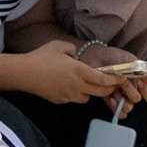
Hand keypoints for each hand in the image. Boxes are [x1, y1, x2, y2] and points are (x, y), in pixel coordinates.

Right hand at [13, 41, 146, 109]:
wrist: (24, 73)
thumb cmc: (41, 56)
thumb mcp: (59, 45)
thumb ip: (72, 48)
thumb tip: (76, 54)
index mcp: (79, 71)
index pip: (103, 79)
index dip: (115, 80)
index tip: (122, 78)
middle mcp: (77, 85)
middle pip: (100, 92)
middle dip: (108, 89)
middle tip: (111, 83)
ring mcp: (69, 95)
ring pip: (87, 98)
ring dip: (90, 92)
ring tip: (85, 84)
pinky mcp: (60, 101)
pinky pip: (73, 99)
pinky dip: (75, 94)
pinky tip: (67, 86)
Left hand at [73, 42, 146, 109]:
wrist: (96, 56)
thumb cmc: (114, 57)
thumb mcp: (130, 61)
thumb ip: (143, 71)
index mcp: (139, 82)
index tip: (142, 86)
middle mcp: (131, 90)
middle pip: (137, 100)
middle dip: (131, 91)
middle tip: (124, 81)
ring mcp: (120, 95)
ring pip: (128, 108)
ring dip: (123, 101)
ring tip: (117, 91)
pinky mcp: (108, 99)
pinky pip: (116, 110)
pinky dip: (115, 108)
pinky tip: (112, 99)